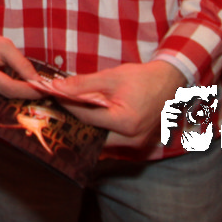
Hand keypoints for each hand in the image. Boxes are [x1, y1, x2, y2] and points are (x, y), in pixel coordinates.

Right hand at [0, 28, 43, 104]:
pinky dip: (1, 104)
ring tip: (27, 97)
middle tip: (39, 96)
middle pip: (2, 100)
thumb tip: (38, 81)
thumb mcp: (5, 46)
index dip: (27, 91)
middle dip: (22, 99)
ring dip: (12, 103)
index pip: (8, 88)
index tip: (43, 91)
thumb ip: (22, 64)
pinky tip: (12, 98)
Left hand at [39, 61, 186, 147]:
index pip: (86, 116)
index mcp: (125, 122)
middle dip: (75, 120)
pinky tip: (91, 116)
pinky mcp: (137, 144)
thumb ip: (82, 84)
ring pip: (101, 139)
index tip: (52, 96)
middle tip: (59, 107)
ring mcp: (135, 145)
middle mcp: (131, 139)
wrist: (169, 82)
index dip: (67, 105)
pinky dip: (100, 129)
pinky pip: (112, 140)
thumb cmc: (142, 78)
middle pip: (92, 133)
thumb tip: (57, 87)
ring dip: (87, 126)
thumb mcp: (111, 77)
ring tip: (72, 111)